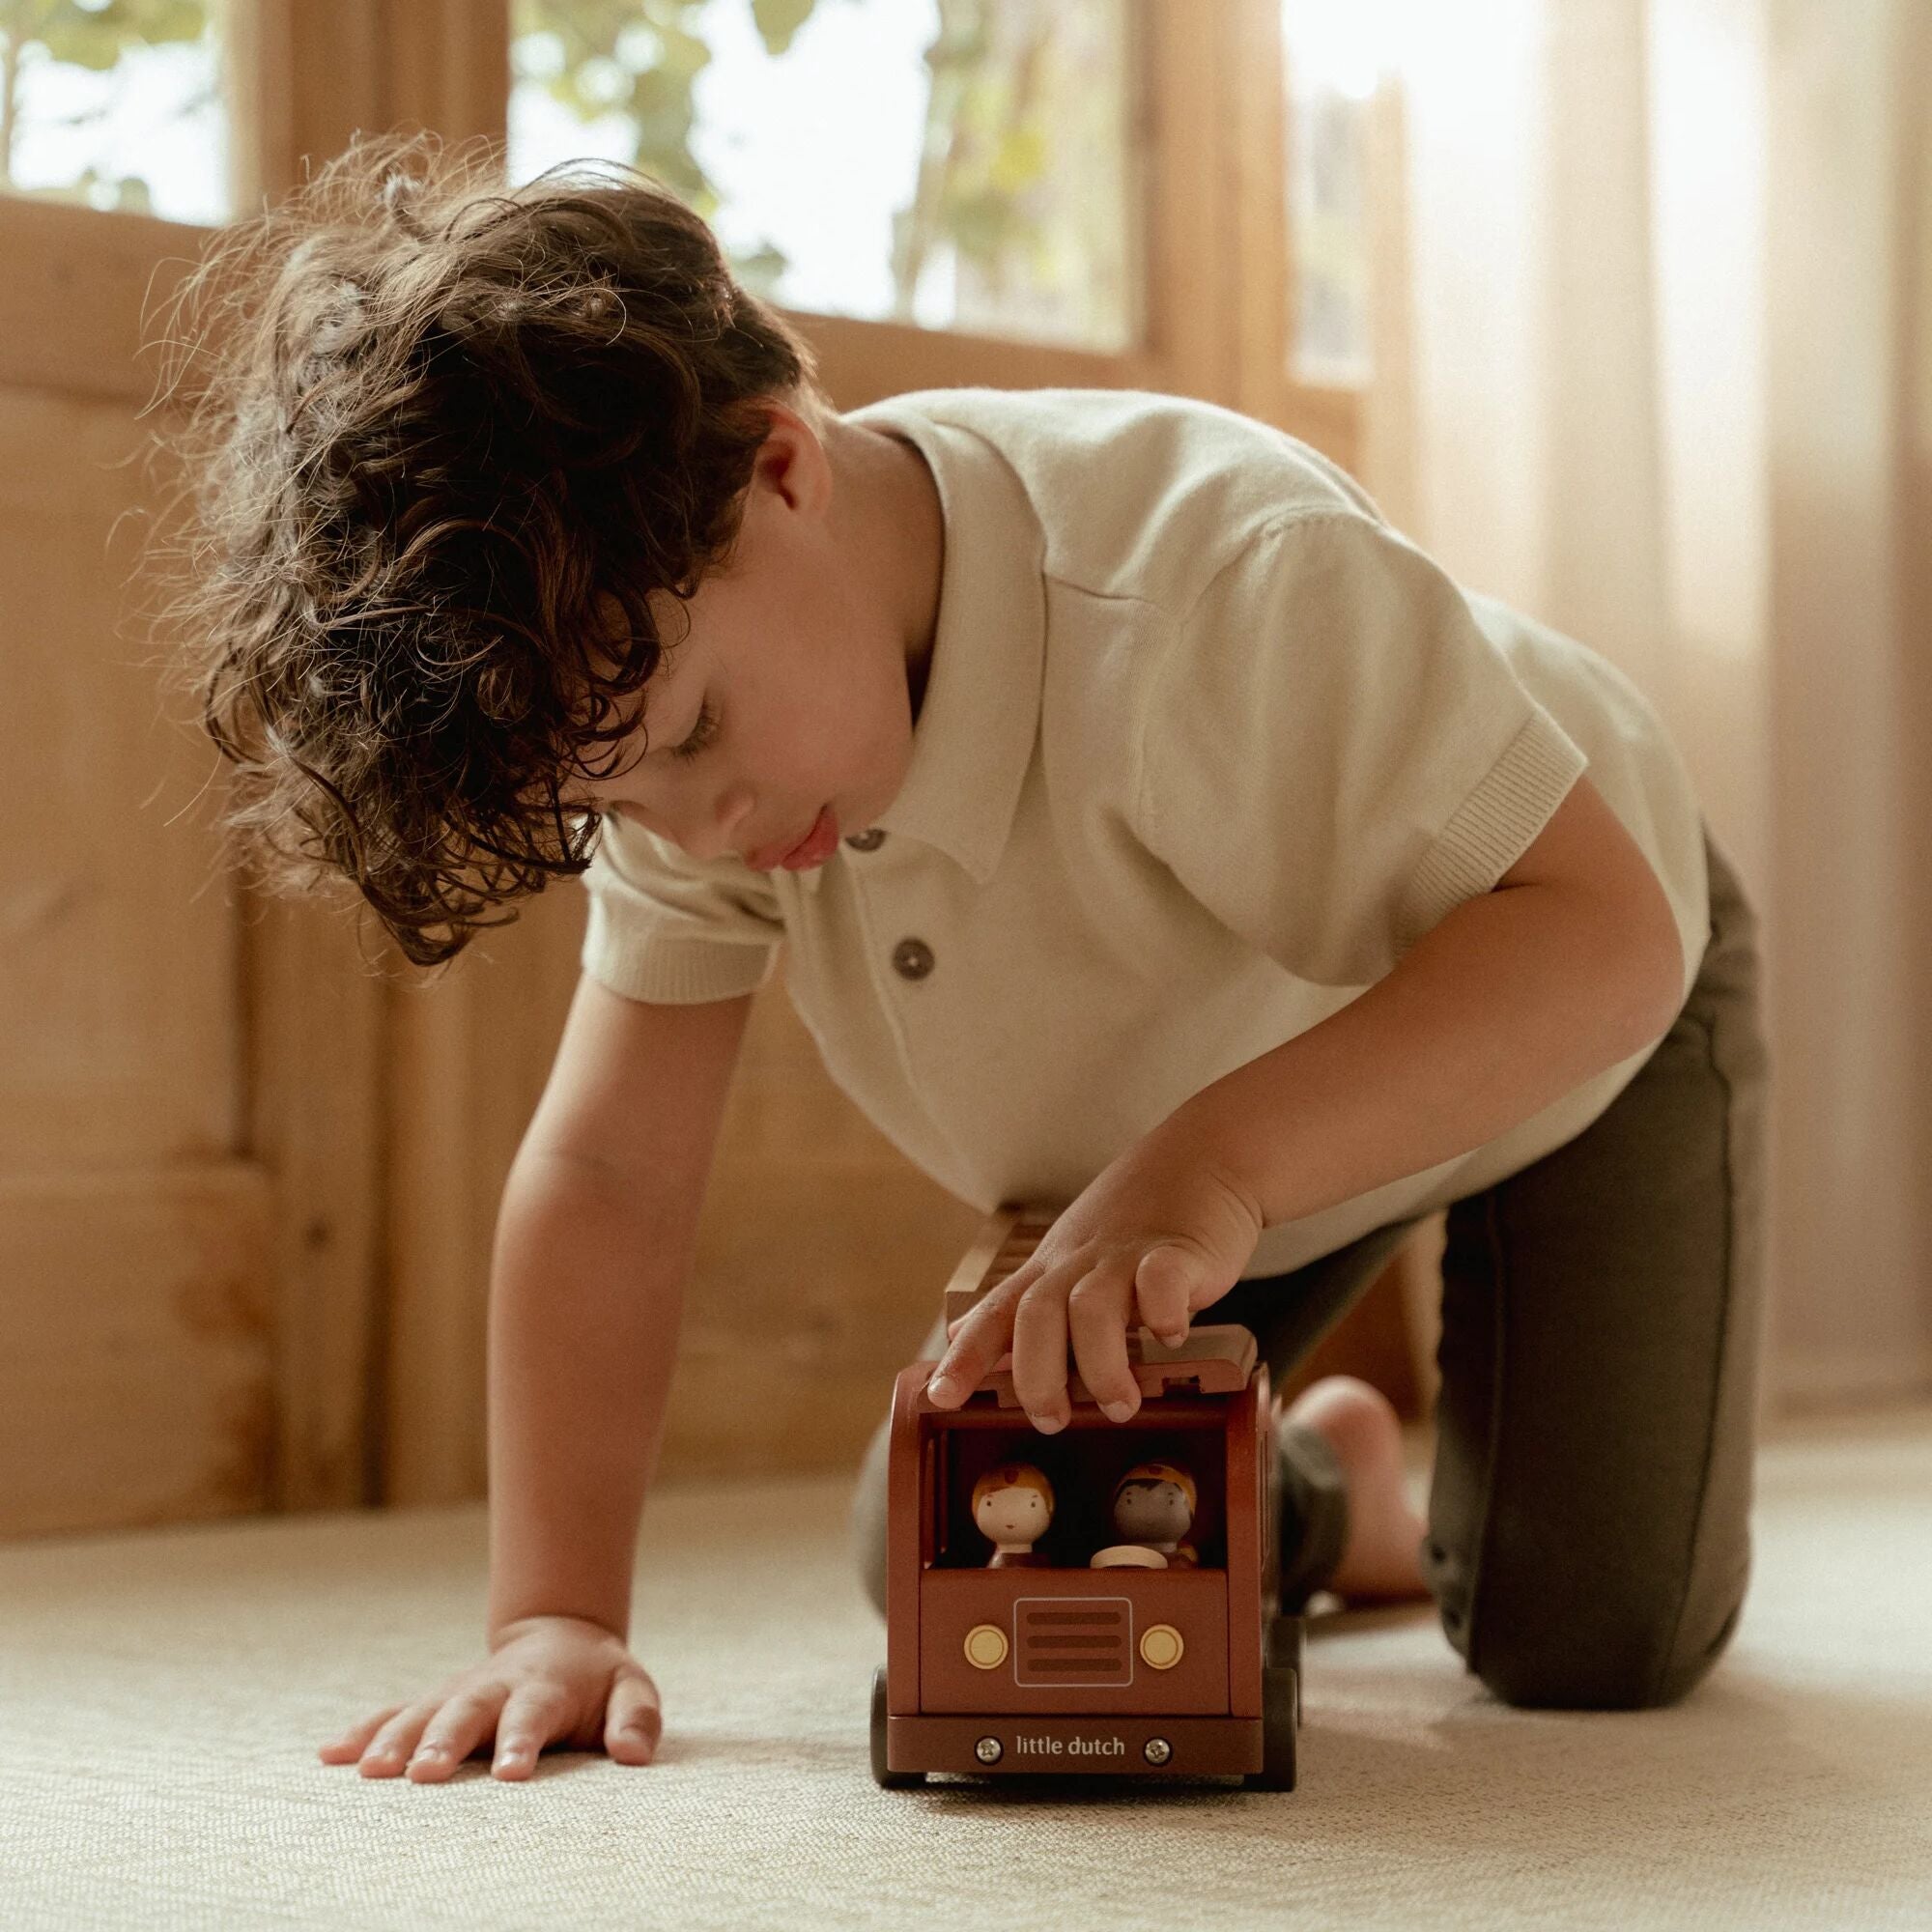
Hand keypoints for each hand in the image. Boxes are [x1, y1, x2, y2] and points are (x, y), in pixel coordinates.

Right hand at [317, 1613, 661, 1781]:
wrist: (558, 1636)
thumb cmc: (597, 1680)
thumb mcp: (630, 1687)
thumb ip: (636, 1718)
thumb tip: (634, 1754)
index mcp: (545, 1688)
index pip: (533, 1714)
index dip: (521, 1741)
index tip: (510, 1773)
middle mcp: (494, 1688)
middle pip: (467, 1712)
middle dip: (445, 1741)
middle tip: (423, 1774)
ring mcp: (459, 1693)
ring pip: (422, 1713)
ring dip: (395, 1740)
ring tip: (370, 1773)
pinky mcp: (434, 1702)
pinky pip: (394, 1714)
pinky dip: (363, 1732)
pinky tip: (329, 1756)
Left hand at [924, 1126, 1264, 1433]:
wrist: (1204, 1159)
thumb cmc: (1135, 1222)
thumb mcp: (1066, 1257)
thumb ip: (1020, 1303)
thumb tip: (957, 1333)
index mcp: (1050, 1270)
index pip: (995, 1312)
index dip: (965, 1356)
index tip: (940, 1397)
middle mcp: (1079, 1262)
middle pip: (1036, 1314)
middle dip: (1035, 1375)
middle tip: (1052, 1420)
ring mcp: (1126, 1255)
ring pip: (1091, 1306)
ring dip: (1100, 1365)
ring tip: (1121, 1404)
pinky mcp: (1179, 1250)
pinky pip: (1161, 1279)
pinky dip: (1162, 1311)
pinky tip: (1171, 1336)